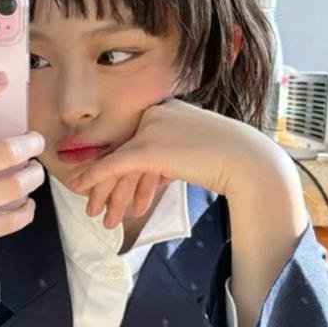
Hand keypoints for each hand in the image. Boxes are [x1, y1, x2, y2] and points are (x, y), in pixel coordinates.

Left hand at [68, 98, 275, 228]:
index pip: (134, 141)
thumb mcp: (190, 153)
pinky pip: (114, 164)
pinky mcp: (149, 147)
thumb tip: (151, 177)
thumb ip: (167, 159)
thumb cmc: (226, 160)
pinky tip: (80, 190)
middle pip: (123, 151)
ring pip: (117, 162)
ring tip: (100, 216)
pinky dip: (95, 177)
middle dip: (108, 183)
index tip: (108, 187)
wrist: (246, 161)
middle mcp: (154, 113)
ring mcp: (150, 129)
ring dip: (107, 192)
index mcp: (164, 110)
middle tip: (94, 205)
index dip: (116, 167)